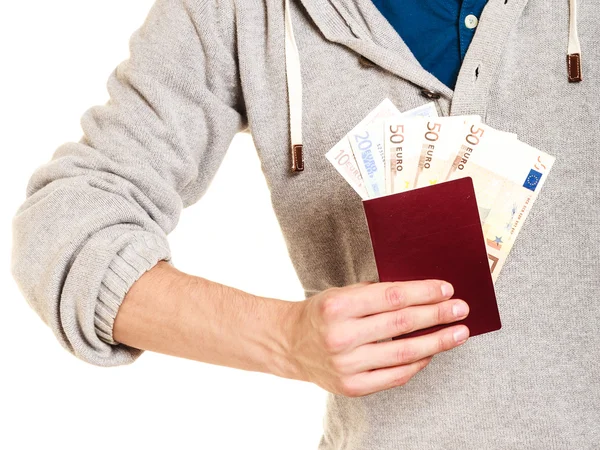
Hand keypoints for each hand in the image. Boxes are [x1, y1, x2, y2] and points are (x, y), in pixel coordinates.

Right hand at [286, 279, 468, 396]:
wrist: (291, 345)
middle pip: (401, 324)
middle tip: (461, 309)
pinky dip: (417, 363)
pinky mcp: (352, 387)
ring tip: (458, 333)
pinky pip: (395, 376)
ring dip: (436, 342)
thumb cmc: (320, 314)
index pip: (391, 297)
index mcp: (337, 306)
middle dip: (437, 315)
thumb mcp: (341, 293)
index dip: (423, 293)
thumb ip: (375, 293)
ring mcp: (346, 365)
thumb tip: (421, 293)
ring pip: (403, 353)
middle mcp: (341, 336)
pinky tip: (431, 352)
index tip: (446, 289)